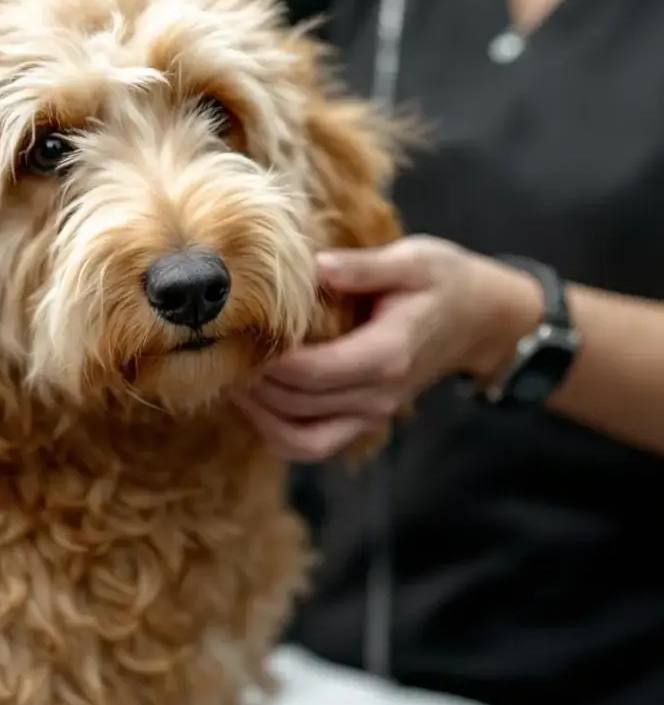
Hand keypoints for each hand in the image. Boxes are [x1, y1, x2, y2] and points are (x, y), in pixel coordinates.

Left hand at [235, 235, 540, 461]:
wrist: (483, 319)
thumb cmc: (446, 281)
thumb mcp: (414, 260)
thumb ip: (365, 267)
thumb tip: (316, 267)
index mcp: (388, 355)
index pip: (314, 372)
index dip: (270, 360)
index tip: (238, 334)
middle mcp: (378, 395)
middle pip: (298, 407)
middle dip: (254, 384)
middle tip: (220, 352)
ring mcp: (371, 414)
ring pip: (300, 440)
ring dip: (259, 416)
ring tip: (231, 378)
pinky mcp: (362, 420)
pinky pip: (311, 444)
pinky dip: (276, 431)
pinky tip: (254, 399)